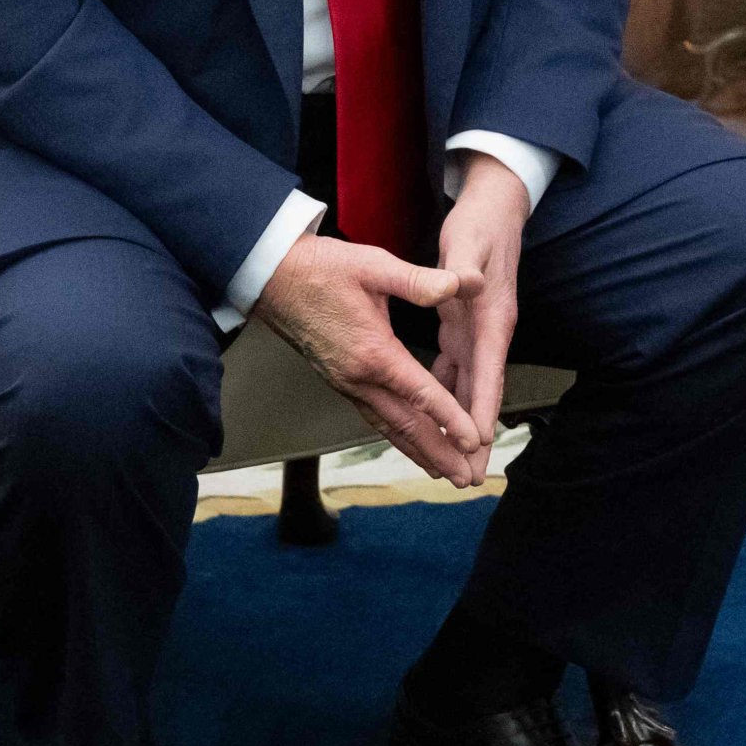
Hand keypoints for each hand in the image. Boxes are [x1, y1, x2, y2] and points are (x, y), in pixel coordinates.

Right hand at [255, 227, 482, 483]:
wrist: (272, 277)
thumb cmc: (323, 268)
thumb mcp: (375, 266)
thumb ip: (420, 280)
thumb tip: (464, 283)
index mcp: (373, 352)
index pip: (419, 394)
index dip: (450, 418)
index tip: (473, 441)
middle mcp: (358, 378)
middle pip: (405, 425)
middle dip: (438, 454)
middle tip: (464, 479)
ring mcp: (346, 383)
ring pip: (388, 426)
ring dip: (417, 451)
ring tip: (443, 472)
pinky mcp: (339, 381)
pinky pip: (373, 416)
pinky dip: (396, 435)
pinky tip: (409, 442)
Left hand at [432, 151, 531, 464]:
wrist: (496, 207)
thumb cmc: (481, 224)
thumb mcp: (469, 242)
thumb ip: (464, 266)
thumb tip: (468, 285)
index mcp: (492, 317)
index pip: (488, 372)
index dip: (481, 410)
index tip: (476, 443)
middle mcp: (490, 331)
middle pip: (483, 393)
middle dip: (475, 436)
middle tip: (468, 477)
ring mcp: (479, 332)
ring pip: (470, 388)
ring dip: (462, 425)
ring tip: (455, 463)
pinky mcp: (466, 327)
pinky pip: (456, 371)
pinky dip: (448, 397)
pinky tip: (435, 417)